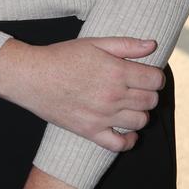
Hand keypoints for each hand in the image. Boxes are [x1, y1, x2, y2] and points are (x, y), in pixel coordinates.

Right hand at [0, 36, 163, 150]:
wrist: (32, 77)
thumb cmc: (62, 57)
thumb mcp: (93, 43)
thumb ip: (126, 45)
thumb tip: (153, 44)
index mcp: (116, 72)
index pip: (155, 80)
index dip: (155, 76)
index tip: (147, 74)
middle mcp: (113, 96)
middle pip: (150, 100)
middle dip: (148, 92)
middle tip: (136, 87)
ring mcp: (103, 116)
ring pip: (141, 121)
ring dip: (139, 112)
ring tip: (128, 104)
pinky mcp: (91, 131)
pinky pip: (120, 144)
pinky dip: (128, 140)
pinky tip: (125, 129)